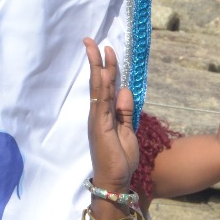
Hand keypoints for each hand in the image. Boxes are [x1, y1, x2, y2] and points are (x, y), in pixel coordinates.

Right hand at [84, 38, 137, 189]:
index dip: (107, 67)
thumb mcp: (128, 131)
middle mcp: (98, 114)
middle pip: (97, 82)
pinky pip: (101, 103)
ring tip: (96, 48)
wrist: (115, 180)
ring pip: (97, 88)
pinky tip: (102, 73)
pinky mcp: (100, 126)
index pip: (105, 86)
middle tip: (91, 39)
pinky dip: (101, 87)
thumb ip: (126, 112)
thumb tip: (126, 91)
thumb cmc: (120, 159)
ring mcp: (97, 119)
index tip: (107, 49)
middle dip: (96, 60)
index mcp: (105, 114)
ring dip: (97, 67)